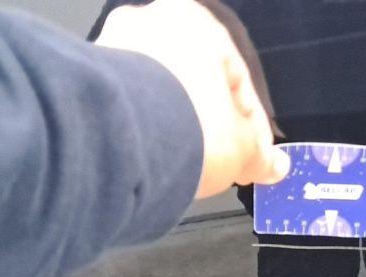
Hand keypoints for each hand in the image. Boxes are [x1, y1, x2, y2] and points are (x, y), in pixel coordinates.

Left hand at [95, 0, 288, 198]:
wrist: (123, 143)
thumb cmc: (193, 128)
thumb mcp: (241, 149)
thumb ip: (260, 155)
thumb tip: (276, 166)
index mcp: (197, 21)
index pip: (237, 80)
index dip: (252, 127)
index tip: (254, 159)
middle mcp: (151, 22)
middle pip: (196, 85)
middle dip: (211, 125)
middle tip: (222, 163)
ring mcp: (115, 48)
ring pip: (161, 96)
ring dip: (178, 128)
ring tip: (188, 167)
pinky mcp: (89, 80)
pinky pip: (131, 109)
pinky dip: (147, 132)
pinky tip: (157, 160)